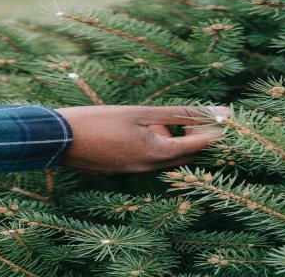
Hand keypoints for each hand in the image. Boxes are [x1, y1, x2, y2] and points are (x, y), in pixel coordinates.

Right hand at [56, 105, 228, 172]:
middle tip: (199, 116)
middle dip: (197, 136)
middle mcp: (150, 168)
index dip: (215, 130)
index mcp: (157, 153)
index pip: (200, 146)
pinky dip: (158, 144)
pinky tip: (146, 127)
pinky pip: (152, 158)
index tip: (226, 117)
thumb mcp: (141, 113)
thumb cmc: (99, 121)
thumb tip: (215, 112)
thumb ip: (180, 114)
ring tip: (163, 119)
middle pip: (187, 154)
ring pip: (169, 157)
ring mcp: (136, 171)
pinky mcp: (125, 169)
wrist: (57, 140)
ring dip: (176, 139)